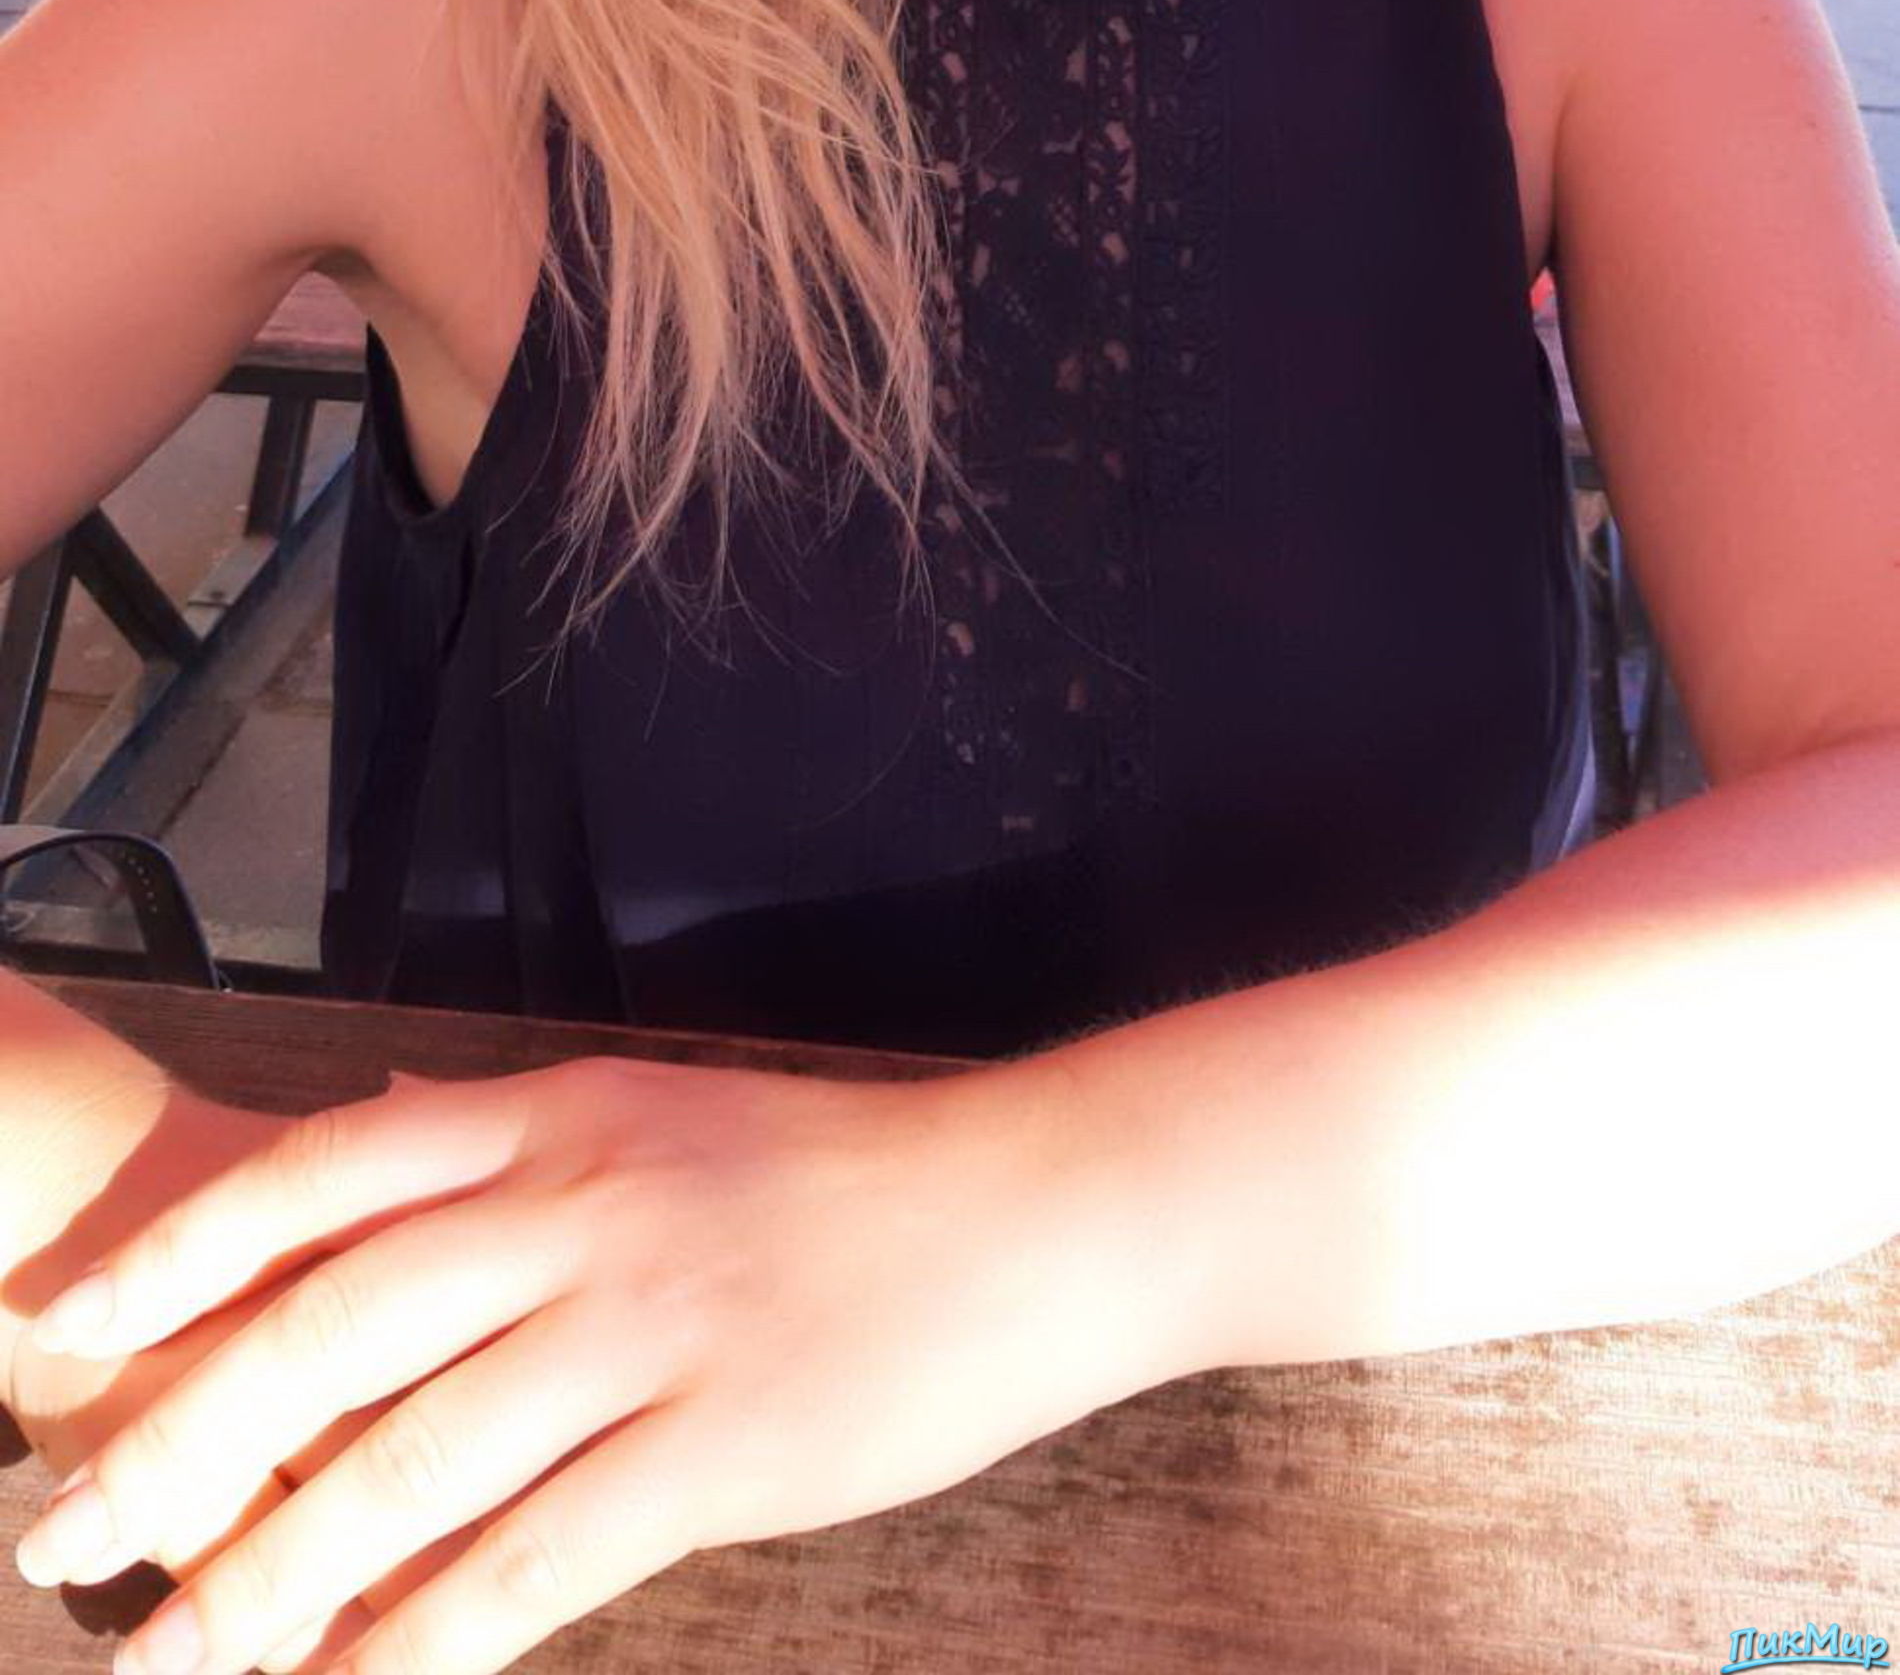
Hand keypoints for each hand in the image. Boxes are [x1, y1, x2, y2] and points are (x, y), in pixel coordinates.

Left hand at [8, 1044, 1144, 1674]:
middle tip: (57, 1538)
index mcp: (555, 1119)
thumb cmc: (843, 1171)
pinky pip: (530, 1564)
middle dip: (171, 1442)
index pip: (318, 1174)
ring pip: (404, 1468)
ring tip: (165, 1659)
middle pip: (326, 1333)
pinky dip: (419, 1646)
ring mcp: (644, 1329)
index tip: (68, 1324)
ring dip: (262, 1580)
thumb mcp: (661, 1107)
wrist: (1030, 1208)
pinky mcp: (716, 1449)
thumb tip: (383, 1117)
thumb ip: (516, 1134)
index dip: (179, 1253)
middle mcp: (576, 1210)